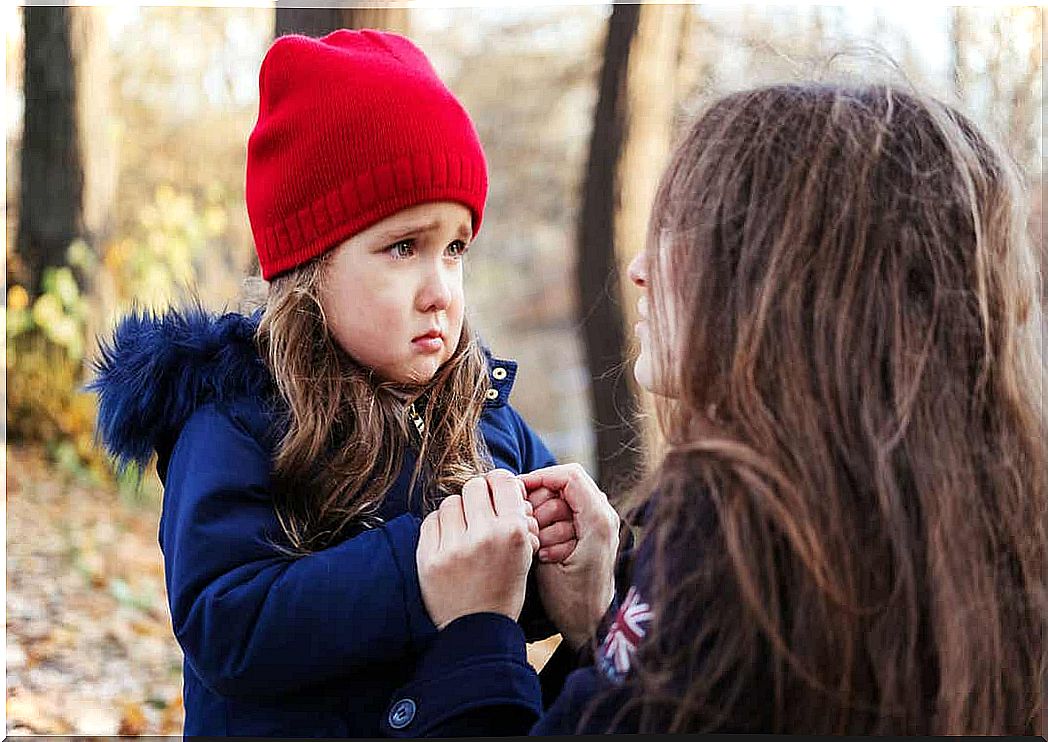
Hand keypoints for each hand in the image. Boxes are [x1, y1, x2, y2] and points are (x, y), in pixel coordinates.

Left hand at [416, 470, 539, 629]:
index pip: (503, 481)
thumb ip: (517, 519)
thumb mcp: (524, 554)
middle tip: (479, 512)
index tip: (496, 493)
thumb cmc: (504, 590)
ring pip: (451, 502)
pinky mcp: (429, 557)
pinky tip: (448, 541)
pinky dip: (440, 526)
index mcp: (513, 532)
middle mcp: (484, 535)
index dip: (499, 484)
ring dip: (458, 511)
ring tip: (463, 530)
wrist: (477, 630)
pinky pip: (431, 520)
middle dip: (478, 496)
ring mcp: (453, 547)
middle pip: (474, 486)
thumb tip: (505, 487)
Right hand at [519, 464, 619, 649]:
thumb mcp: (553, 557)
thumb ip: (548, 519)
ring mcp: (596, 523)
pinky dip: (548, 528)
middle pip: (560, 487)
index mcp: (599, 517)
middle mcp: (602, 515)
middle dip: (539, 506)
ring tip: (542, 548)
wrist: (587, 624)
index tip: (517, 491)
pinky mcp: (588, 533)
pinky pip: (561, 517)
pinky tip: (546, 552)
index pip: (568, 475)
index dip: (539, 478)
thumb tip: (527, 489)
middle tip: (533, 532)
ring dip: (543, 521)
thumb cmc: (571, 598)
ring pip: (557, 501)